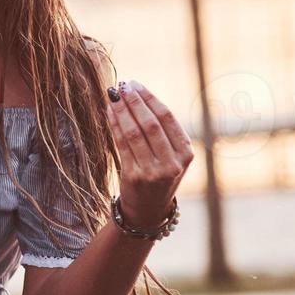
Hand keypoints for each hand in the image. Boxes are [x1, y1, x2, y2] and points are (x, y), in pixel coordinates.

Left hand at [106, 79, 193, 228]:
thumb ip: (162, 131)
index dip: (149, 98)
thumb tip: (138, 95)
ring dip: (122, 111)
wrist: (148, 210)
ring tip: (113, 96)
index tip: (136, 84)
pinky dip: (114, 125)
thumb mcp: (172, 156)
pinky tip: (109, 113)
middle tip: (122, 86)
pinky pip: (122, 145)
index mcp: (185, 153)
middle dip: (135, 101)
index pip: (167, 118)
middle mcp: (171, 163)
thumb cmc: (159, 175)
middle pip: (151, 124)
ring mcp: (152, 172)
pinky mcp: (133, 177)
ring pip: (134, 133)